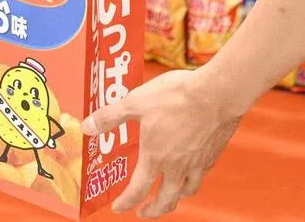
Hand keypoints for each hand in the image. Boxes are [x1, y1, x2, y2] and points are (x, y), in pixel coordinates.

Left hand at [82, 68, 241, 216]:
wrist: (217, 93)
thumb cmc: (176, 97)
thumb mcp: (136, 102)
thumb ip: (111, 116)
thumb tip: (87, 126)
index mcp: (156, 158)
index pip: (138, 191)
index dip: (126, 203)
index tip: (119, 208)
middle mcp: (177, 167)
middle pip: (166, 200)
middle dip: (153, 211)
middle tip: (144, 212)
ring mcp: (198, 162)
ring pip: (187, 191)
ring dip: (175, 197)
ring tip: (170, 195)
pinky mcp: (213, 152)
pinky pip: (202, 174)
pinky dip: (193, 178)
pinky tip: (192, 168)